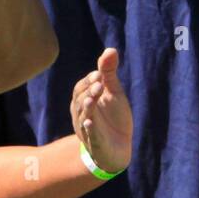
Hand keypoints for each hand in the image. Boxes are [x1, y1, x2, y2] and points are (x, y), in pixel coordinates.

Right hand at [70, 48, 132, 174]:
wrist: (118, 149)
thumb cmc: (113, 118)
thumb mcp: (113, 93)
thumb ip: (109, 73)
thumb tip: (110, 49)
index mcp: (84, 100)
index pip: (81, 87)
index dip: (89, 80)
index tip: (100, 73)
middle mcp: (82, 113)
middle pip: (80, 99)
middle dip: (89, 91)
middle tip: (99, 83)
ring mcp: (87, 129)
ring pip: (83, 116)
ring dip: (88, 106)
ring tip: (93, 98)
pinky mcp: (96, 143)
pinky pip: (90, 135)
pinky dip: (90, 128)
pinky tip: (90, 121)